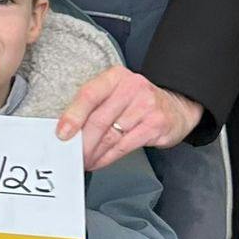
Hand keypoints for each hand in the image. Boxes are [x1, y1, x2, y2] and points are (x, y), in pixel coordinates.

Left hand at [56, 66, 204, 171]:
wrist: (177, 105)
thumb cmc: (138, 101)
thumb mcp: (116, 92)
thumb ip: (95, 105)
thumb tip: (67, 128)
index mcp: (115, 77)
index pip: (89, 94)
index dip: (73, 115)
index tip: (62, 133)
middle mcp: (131, 88)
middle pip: (99, 119)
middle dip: (82, 142)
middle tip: (72, 155)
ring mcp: (146, 106)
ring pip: (110, 136)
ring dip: (93, 153)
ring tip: (83, 160)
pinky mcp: (155, 125)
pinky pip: (124, 146)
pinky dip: (107, 157)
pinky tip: (99, 161)